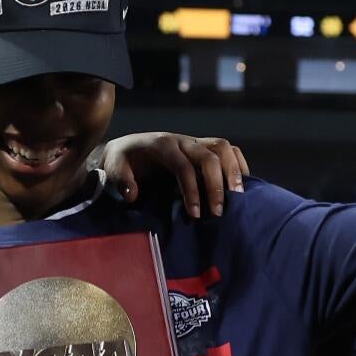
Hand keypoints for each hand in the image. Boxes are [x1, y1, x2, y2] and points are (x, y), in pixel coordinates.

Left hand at [95, 133, 248, 219]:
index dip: (192, 191)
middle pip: (208, 156)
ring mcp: (194, 142)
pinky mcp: (201, 146)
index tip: (196, 214)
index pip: (184, 167)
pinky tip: (241, 185)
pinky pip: (227, 148)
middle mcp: (182, 141)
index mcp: (162, 146)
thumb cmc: (122, 162)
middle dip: (216, 185)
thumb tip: (132, 195)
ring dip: (233, 171)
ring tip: (238, 197)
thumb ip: (121, 180)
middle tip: (218, 212)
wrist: (126, 147)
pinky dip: (237, 164)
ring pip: (223, 147)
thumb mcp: (113, 169)